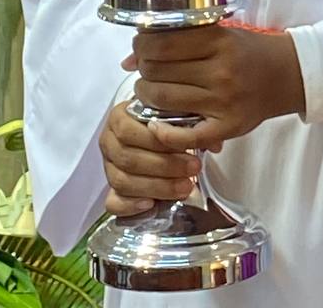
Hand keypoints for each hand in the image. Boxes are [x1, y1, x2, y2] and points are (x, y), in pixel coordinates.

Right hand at [98, 100, 200, 216]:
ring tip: (185, 187)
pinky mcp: (110, 191)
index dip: (158, 141)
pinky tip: (152, 203)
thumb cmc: (166, 124)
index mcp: (120, 118)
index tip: (187, 148)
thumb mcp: (178, 117)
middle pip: (129, 158)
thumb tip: (214, 144)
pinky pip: (113, 203)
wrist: (156, 137)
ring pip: (123, 181)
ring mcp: (108, 168)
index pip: (129, 130)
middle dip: (164, 166)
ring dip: (157, 186)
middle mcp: (109, 141)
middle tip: (193, 168)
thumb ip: (191, 125)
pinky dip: (131, 205)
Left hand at [122, 24, 305, 153]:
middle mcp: (221, 71)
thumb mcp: (219, 35)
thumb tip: (129, 59)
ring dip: (146, 96)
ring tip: (148, 91)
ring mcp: (224, 101)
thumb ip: (179, 41)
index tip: (140, 46)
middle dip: (142, 70)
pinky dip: (163, 133)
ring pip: (165, 100)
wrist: (286, 75)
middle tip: (143, 70)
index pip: (164, 43)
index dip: (143, 45)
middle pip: (160, 72)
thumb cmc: (248, 52)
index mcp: (219, 42)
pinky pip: (186, 136)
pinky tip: (155, 125)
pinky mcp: (228, 127)